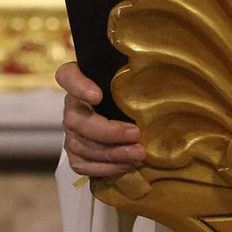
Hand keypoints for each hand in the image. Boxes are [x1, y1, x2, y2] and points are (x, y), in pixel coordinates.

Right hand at [56, 62, 146, 176]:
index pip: (67, 75)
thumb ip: (140, 71)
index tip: (98, 95)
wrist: (131, 117)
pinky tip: (125, 165)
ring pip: (80, 145)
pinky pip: (81, 164)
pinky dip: (104, 168)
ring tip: (139, 154)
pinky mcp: (75, 153)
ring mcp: (71, 132)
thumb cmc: (135, 91)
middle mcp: (72, 106)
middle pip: (76, 121)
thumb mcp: (136, 77)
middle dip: (108, 131)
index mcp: (81, 81)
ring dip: (111, 153)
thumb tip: (165, 64)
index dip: (78, 86)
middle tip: (136, 134)